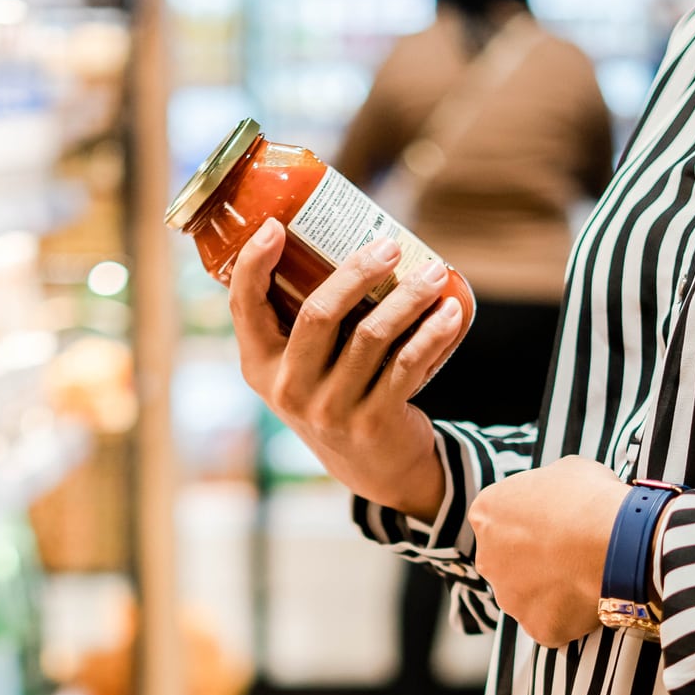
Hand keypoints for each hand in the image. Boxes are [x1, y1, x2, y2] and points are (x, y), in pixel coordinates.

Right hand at [229, 218, 463, 520]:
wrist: (373, 467)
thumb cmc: (338, 393)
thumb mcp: (304, 367)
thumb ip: (305, 321)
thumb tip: (340, 237)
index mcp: (260, 367)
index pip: (243, 308)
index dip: (252, 264)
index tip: (274, 227)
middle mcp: (289, 390)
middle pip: (318, 313)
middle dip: (357, 271)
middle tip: (390, 245)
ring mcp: (330, 410)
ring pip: (371, 335)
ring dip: (408, 297)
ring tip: (433, 273)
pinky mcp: (373, 422)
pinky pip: (406, 364)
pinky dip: (433, 333)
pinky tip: (451, 312)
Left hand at [469, 456, 632, 647]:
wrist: (618, 541)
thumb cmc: (592, 498)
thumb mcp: (567, 470)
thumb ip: (547, 486)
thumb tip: (556, 495)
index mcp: (486, 514)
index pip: (501, 519)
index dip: (531, 520)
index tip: (556, 522)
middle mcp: (487, 559)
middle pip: (509, 561)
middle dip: (535, 558)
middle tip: (570, 551)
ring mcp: (509, 598)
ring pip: (528, 595)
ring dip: (550, 588)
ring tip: (584, 575)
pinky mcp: (536, 626)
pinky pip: (552, 621)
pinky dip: (569, 614)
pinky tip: (591, 597)